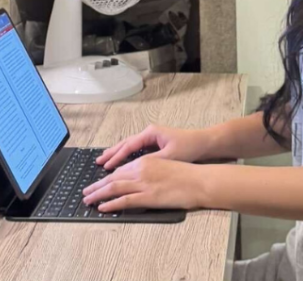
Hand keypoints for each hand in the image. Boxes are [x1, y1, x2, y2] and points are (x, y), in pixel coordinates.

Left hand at [82, 156, 204, 211]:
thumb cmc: (187, 175)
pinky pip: (124, 201)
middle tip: (86, 192)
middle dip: (97, 185)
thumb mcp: (165, 167)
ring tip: (88, 200)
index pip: (121, 170)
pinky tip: (102, 207)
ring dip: (98, 194)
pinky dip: (111, 204)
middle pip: (113, 178)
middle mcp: (141, 170)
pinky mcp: (148, 197)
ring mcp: (144, 183)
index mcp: (146, 161)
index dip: (107, 177)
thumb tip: (137, 181)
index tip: (98, 182)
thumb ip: (149, 172)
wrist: (200, 181)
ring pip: (114, 188)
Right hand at [96, 124, 211, 169]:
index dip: (116, 157)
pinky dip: (126, 155)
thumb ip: (151, 161)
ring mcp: (152, 137)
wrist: (205, 143)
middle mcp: (149, 133)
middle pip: (125, 143)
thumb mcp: (169, 156)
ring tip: (103, 161)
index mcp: (151, 133)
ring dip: (117, 153)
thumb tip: (134, 170)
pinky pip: (136, 149)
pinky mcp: (155, 143)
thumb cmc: (189, 147)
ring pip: (129, 146)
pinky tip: (120, 162)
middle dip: (111, 153)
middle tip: (98, 162)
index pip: (128, 146)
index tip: (106, 167)